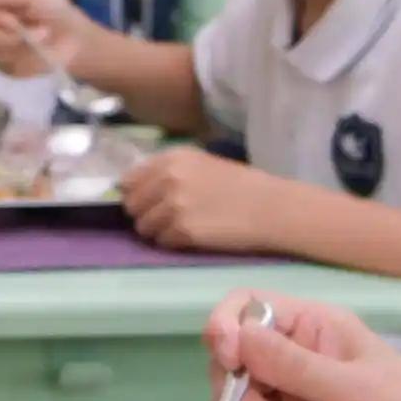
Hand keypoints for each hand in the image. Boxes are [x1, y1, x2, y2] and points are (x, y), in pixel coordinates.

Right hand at [0, 0, 86, 77]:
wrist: (77, 39)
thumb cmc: (55, 12)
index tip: (9, 11)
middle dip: (4, 25)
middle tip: (23, 23)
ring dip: (18, 41)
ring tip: (43, 34)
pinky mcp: (7, 69)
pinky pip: (6, 65)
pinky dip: (26, 56)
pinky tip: (39, 51)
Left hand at [112, 145, 294, 256]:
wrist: (270, 207)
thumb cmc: (240, 185)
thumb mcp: (201, 164)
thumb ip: (168, 172)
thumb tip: (135, 189)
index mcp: (172, 158)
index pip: (129, 180)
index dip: (136, 194)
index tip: (147, 202)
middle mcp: (168, 178)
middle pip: (132, 205)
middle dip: (145, 214)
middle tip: (167, 219)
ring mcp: (174, 205)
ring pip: (143, 227)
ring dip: (158, 231)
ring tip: (182, 228)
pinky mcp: (183, 230)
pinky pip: (162, 242)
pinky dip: (173, 243)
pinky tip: (193, 237)